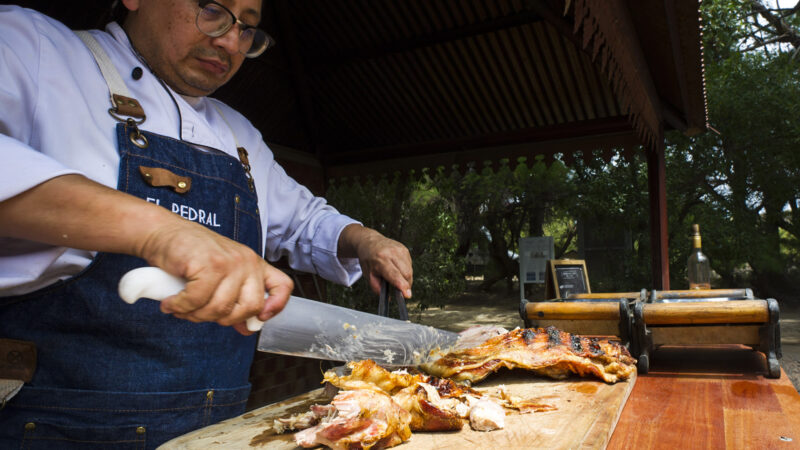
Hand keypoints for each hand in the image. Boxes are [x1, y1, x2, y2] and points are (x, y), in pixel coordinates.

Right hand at [139, 220, 292, 335]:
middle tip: (201, 313)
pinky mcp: (208, 264)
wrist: (164, 232)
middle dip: (222, 319)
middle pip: (249, 307)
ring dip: (195, 315)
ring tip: (182, 306)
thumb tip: (248, 329)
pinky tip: (171, 303)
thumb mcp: (220, 276)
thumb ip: (235, 300)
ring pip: (220, 308)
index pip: (282, 286)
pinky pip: (197, 301)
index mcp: (254, 265)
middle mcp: (247, 262)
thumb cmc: (190, 256)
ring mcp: (229, 262)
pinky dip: (180, 307)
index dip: (276, 306)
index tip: (260, 319)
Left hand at [339, 225, 412, 297]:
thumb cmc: (368, 259)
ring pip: (410, 270)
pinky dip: (406, 271)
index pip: (394, 274)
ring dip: (406, 278)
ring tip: (395, 276)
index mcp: (380, 259)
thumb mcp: (368, 274)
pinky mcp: (405, 249)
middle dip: (406, 285)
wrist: (370, 242)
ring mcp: (400, 250)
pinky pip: (410, 265)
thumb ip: (377, 287)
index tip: (407, 295)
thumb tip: (389, 298)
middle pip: (406, 273)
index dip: (401, 285)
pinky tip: (397, 269)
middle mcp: (392, 253)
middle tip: (400, 290)